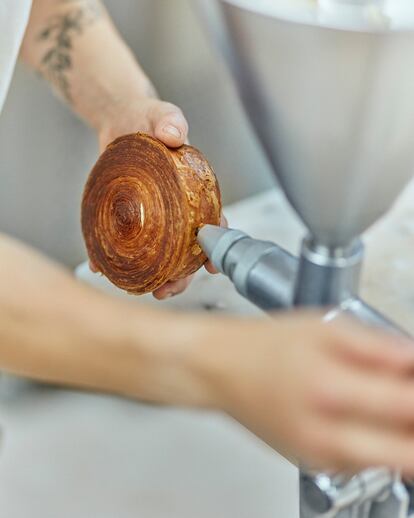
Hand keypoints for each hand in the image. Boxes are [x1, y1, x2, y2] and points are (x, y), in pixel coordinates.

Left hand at [93, 95, 224, 298]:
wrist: (119, 120)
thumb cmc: (146, 118)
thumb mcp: (160, 115)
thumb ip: (170, 120)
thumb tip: (175, 134)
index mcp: (193, 192)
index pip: (212, 222)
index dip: (215, 247)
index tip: (212, 268)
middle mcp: (176, 210)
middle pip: (185, 249)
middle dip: (181, 275)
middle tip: (167, 290)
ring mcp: (153, 216)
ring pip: (159, 253)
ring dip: (154, 275)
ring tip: (142, 289)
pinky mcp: (128, 216)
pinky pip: (124, 239)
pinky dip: (112, 256)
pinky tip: (100, 266)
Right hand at [193, 313, 413, 473]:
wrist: (220, 370)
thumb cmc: (263, 346)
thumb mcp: (324, 328)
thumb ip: (379, 346)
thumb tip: (413, 358)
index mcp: (329, 390)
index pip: (409, 408)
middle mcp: (326, 436)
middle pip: (408, 454)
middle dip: (413, 426)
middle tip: (402, 396)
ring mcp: (321, 457)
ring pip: (392, 460)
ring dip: (400, 431)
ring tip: (384, 397)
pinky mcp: (317, 465)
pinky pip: (366, 461)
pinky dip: (378, 439)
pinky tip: (362, 410)